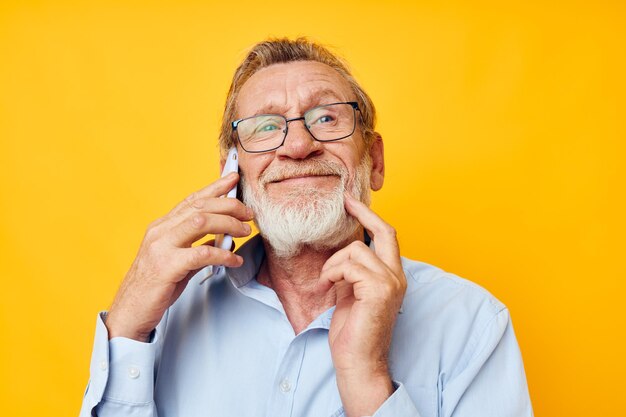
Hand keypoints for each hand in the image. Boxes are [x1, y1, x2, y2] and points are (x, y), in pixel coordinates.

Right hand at [105, 172, 252, 341]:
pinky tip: (234, 260)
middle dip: (229, 206)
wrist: (130, 312)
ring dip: (228, 224)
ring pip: (201, 222)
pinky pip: (201, 253)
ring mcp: (161, 247)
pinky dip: (223, 254)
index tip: (233, 178)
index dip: (214, 187)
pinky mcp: (166, 267)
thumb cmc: (156, 286)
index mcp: (162, 226)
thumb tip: (226, 238)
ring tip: (245, 231)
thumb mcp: (177, 259)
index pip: (192, 200)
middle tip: (249, 213)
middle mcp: (160, 231)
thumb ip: (198, 245)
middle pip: (200, 207)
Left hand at [317, 192, 406, 416]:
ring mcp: (390, 282)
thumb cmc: (352, 331)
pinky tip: (329, 286)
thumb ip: (353, 271)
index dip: (370, 216)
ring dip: (334, 263)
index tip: (351, 201)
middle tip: (344, 200)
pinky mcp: (379, 290)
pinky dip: (334, 272)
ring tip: (327, 281)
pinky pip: (350, 266)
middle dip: (363, 212)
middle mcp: (397, 276)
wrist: (357, 361)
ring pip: (356, 249)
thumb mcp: (350, 293)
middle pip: (385, 231)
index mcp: (392, 276)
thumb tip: (342, 251)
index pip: (387, 236)